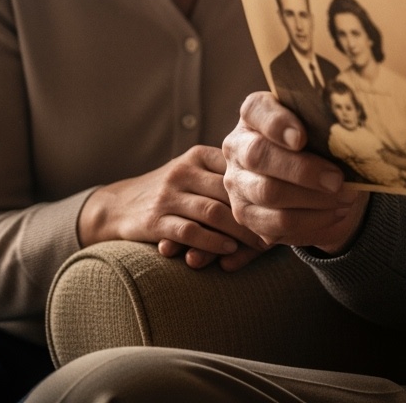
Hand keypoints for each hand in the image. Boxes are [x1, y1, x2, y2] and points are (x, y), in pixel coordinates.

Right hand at [78, 145, 266, 270]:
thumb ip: (228, 175)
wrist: (117, 206)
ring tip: (261, 244)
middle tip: (282, 228)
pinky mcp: (154, 220)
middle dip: (258, 212)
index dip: (266, 186)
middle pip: (230, 191)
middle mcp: (184, 171)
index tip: (289, 203)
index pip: (239, 168)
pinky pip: (189, 231)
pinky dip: (211, 242)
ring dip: (240, 231)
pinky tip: (229, 249)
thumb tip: (281, 185)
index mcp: (200, 156)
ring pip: (212, 212)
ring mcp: (167, 195)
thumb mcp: (196, 171)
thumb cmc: (172, 191)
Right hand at [223, 92, 367, 253]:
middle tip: (337, 180)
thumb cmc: (317, 144)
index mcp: (255, 115)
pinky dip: (310, 219)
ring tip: (345, 197)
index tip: (301, 139)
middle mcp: (238, 146)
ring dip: (312, 199)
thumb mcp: (319, 127)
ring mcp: (237, 181)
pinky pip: (276, 222)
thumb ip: (325, 124)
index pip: (256, 110)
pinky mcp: (244, 214)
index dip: (276, 123)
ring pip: (268, 192)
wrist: (312, 181)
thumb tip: (350, 135)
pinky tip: (334, 212)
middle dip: (302, 170)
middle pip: (259, 156)